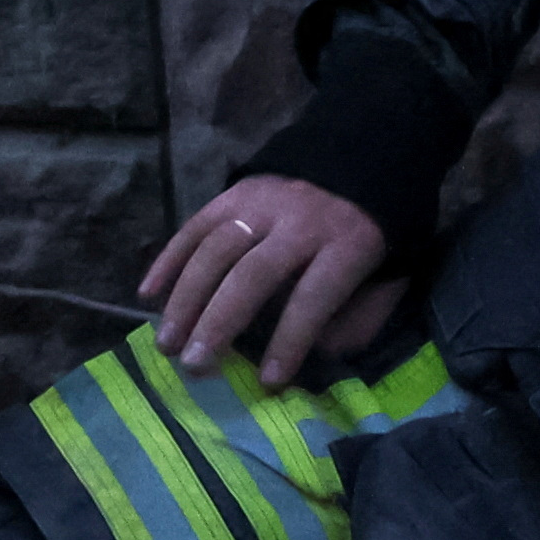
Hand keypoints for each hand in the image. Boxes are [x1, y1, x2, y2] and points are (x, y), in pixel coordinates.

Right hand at [142, 175, 397, 388]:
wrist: (364, 157)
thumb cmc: (374, 234)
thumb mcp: (390, 275)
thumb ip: (360, 316)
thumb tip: (316, 354)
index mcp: (348, 244)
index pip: (313, 297)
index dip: (290, 340)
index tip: (268, 382)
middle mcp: (301, 221)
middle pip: (253, 273)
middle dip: (220, 322)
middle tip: (195, 366)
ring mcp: (264, 202)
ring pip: (215, 250)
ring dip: (186, 298)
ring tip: (168, 343)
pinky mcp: (236, 191)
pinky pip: (195, 226)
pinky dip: (168, 260)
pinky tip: (148, 294)